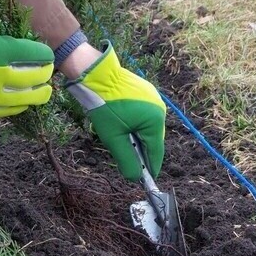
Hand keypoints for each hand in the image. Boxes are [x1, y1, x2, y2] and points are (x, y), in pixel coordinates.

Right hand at [0, 0, 53, 118]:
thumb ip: (4, 34)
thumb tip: (21, 44)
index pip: (34, 56)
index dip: (45, 56)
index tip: (48, 55)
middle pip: (33, 81)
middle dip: (45, 77)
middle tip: (49, 75)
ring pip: (21, 100)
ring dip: (36, 96)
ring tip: (43, 93)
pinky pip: (2, 112)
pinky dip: (15, 108)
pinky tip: (22, 104)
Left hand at [65, 42, 165, 180]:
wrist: (96, 74)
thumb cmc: (104, 105)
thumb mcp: (113, 137)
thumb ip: (126, 159)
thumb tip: (135, 178)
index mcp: (155, 121)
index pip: (156, 152)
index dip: (150, 168)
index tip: (146, 180)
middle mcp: (159, 109)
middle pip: (153, 139)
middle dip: (141, 151)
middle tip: (130, 162)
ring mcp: (154, 98)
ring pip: (148, 127)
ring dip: (137, 136)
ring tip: (123, 140)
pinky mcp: (146, 92)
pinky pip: (145, 114)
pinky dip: (136, 123)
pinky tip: (123, 124)